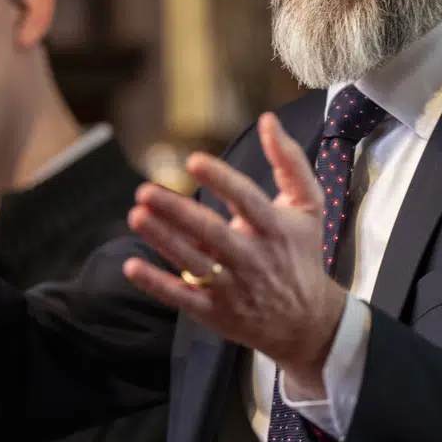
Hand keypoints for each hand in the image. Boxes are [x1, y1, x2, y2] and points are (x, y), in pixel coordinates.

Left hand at [123, 113, 344, 391]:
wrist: (306, 321)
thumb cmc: (302, 253)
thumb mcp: (309, 206)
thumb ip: (290, 161)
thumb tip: (268, 120)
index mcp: (276, 229)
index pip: (247, 201)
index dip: (221, 180)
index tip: (192, 161)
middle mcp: (254, 259)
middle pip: (212, 232)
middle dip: (177, 211)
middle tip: (144, 191)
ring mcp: (233, 288)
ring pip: (193, 263)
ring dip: (162, 239)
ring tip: (136, 215)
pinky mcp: (215, 312)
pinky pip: (182, 297)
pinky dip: (156, 283)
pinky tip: (132, 265)